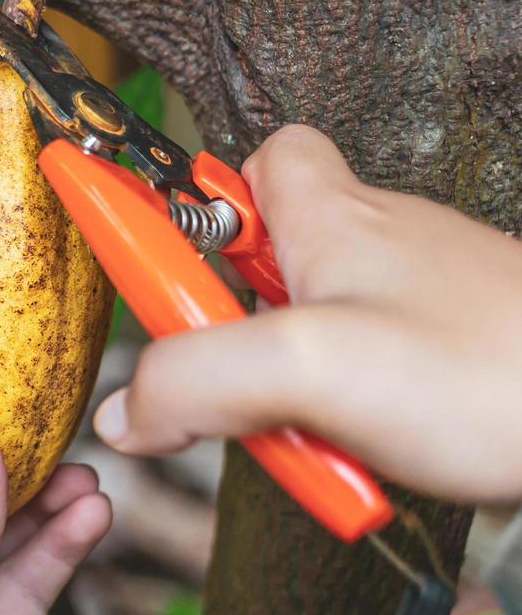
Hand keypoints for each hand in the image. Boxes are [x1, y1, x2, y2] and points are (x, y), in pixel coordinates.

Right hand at [94, 124, 521, 502]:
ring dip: (290, 388)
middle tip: (229, 372)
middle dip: (233, 325)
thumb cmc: (493, 374)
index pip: (258, 159)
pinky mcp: (448, 360)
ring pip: (314, 331)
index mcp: (334, 217)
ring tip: (310, 433)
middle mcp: (378, 246)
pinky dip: (346, 419)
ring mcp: (418, 304)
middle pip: (268, 262)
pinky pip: (364, 379)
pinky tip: (362, 455)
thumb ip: (197, 379)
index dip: (198, 196)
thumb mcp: (309, 368)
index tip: (145, 234)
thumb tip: (129, 408)